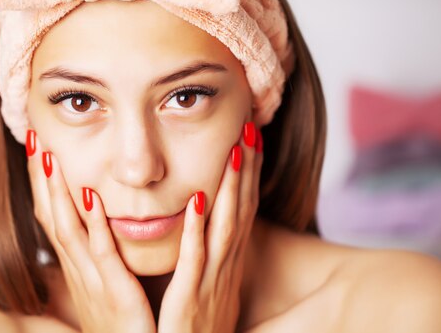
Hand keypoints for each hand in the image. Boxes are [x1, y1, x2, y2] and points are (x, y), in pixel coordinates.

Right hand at [26, 129, 156, 332]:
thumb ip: (104, 255)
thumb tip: (100, 225)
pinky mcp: (114, 294)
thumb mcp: (107, 285)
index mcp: (79, 266)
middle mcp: (78, 270)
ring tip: (50, 156)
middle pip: (52, 216)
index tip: (38, 146)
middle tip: (33, 138)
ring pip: (67, 230)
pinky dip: (94, 224)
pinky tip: (92, 196)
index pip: (54, 216)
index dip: (42, 182)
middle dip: (41, 177)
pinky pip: (103, 254)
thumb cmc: (124, 323)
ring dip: (57, 192)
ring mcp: (92, 281)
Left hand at [157, 121, 262, 332]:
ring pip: (226, 227)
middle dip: (248, 168)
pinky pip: (194, 260)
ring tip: (236, 150)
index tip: (251, 138)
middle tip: (251, 126)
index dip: (250, 173)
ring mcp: (211, 282)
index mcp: (227, 262)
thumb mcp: (209, 287)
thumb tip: (206, 221)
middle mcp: (226, 267)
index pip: (243, 208)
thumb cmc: (195, 327)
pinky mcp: (189, 300)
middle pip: (242, 209)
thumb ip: (208, 255)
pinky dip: (197, 230)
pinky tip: (197, 201)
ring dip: (233, 189)